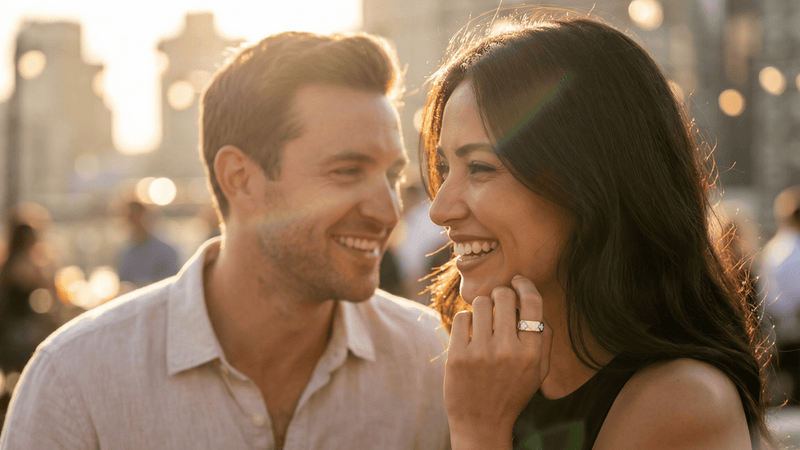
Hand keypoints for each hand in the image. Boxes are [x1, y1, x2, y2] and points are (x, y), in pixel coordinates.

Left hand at [445, 275, 552, 449]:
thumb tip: (535, 305)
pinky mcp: (457, 356)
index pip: (533, 304)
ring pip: (480, 303)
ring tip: (483, 320)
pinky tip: (470, 332)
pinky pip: (462, 317)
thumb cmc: (511, 394)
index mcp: (532, 354)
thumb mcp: (538, 373)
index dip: (525, 285)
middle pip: (504, 296)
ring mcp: (481, 354)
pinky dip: (466, 320)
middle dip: (500, 294)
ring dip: (482, 306)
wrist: (481, 424)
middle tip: (497, 303)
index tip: (518, 280)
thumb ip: (544, 340)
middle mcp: (508, 352)